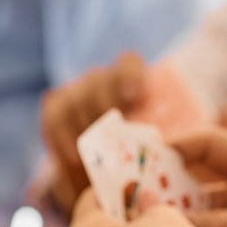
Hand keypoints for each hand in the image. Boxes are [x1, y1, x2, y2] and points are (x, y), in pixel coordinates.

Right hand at [43, 53, 203, 208]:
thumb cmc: (139, 151)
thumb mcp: (155, 140)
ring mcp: (77, 91)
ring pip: (75, 98)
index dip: (130, 76)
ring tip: (95, 152)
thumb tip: (173, 148)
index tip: (132, 97)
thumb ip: (162, 136)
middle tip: (111, 130)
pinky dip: (61, 138)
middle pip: (99, 80)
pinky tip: (73, 158)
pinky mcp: (55, 108)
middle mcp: (103, 80)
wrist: (102, 163)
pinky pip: (53, 117)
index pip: (129, 63)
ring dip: (84, 125)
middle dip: (104, 103)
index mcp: (132, 80)